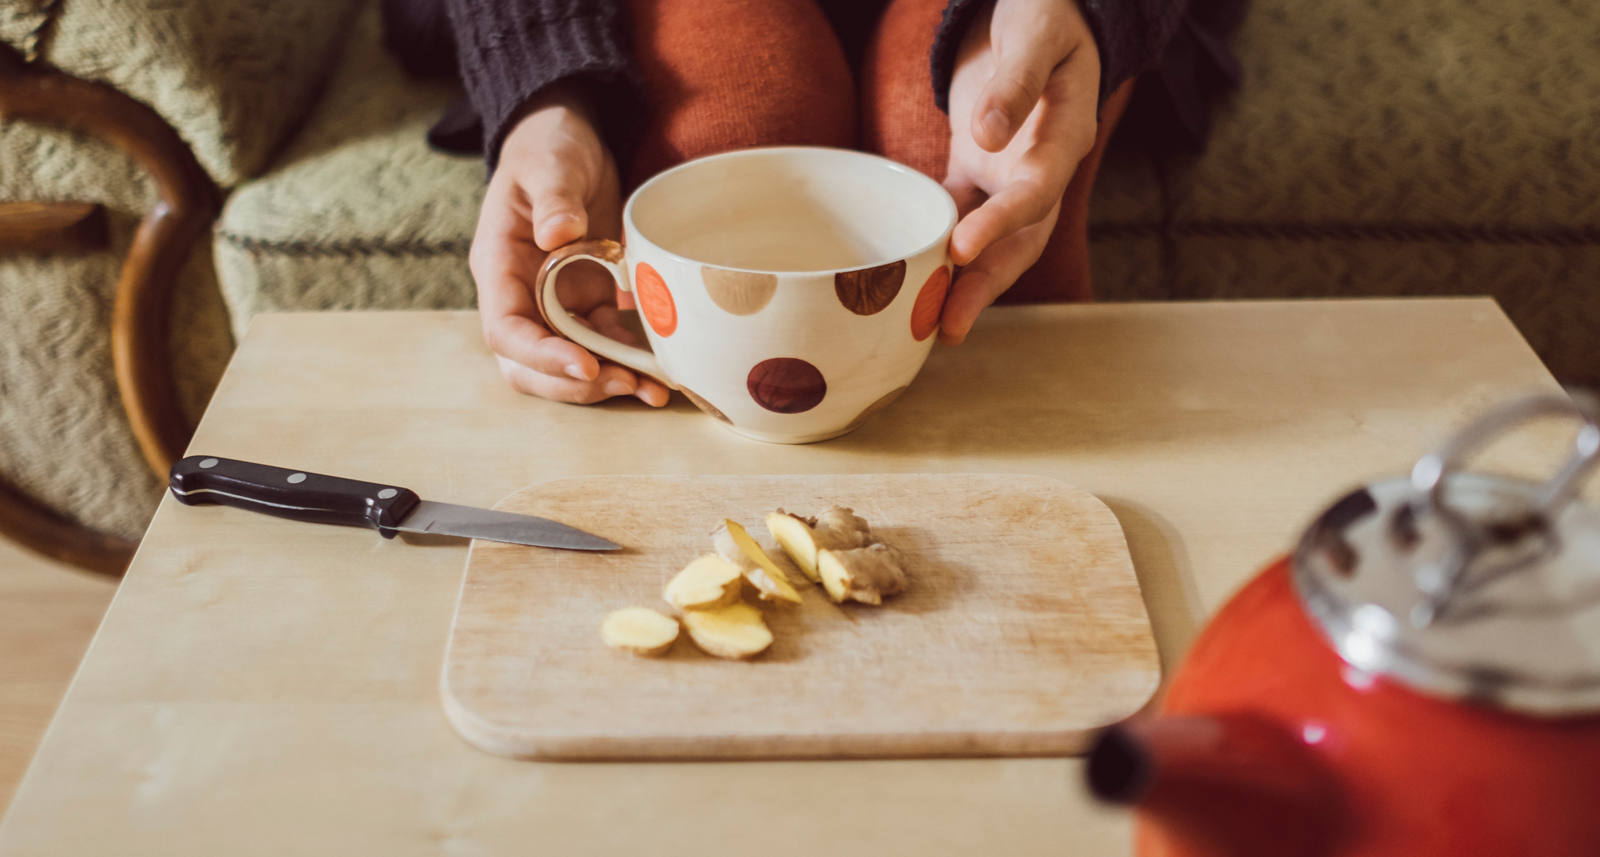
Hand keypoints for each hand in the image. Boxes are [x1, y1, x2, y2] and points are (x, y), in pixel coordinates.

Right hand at [470, 88, 670, 405]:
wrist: (568, 142)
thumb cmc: (549, 148)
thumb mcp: (549, 164)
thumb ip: (553, 198)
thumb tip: (556, 236)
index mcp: (499, 266)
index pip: (505, 329)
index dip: (541, 356)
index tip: (584, 365)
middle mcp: (522, 295)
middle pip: (530, 365)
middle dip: (575, 384)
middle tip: (623, 384)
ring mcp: (555, 304)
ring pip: (569, 364)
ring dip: (608, 383)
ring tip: (653, 390)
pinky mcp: (588, 303)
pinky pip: (603, 345)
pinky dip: (628, 363)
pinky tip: (661, 373)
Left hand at [940, 0, 1099, 343]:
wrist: (1043, 13)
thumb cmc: (1044, 15)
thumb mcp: (1034, 35)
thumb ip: (1017, 81)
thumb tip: (989, 135)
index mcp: (1066, 136)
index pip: (1038, 191)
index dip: (1003, 224)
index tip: (962, 248)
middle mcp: (1042, 167)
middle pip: (1021, 239)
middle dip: (986, 285)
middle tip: (948, 325)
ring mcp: (1011, 174)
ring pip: (991, 239)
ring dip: (962, 281)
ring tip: (926, 323)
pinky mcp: (979, 172)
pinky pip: (958, 216)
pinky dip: (935, 245)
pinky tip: (905, 277)